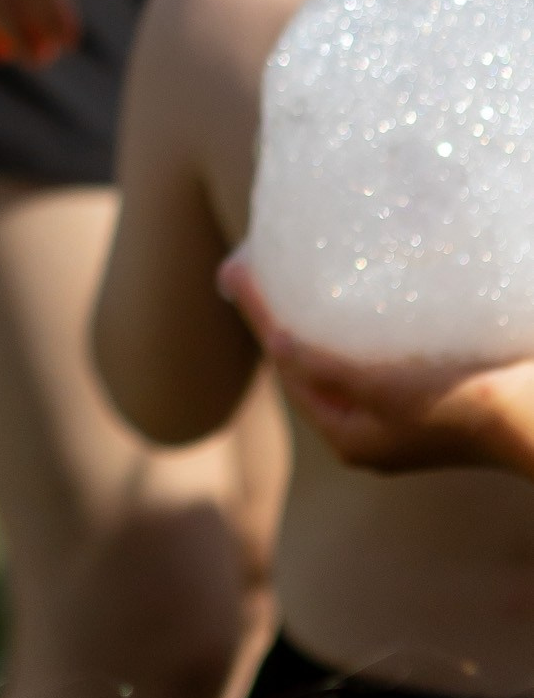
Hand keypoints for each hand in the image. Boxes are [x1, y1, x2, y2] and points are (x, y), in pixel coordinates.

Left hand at [219, 256, 533, 478]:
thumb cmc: (460, 407)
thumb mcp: (382, 391)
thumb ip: (326, 368)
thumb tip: (277, 340)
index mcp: (348, 438)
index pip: (287, 366)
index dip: (261, 316)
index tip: (237, 268)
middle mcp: (368, 430)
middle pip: (311, 360)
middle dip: (288, 313)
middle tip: (265, 258)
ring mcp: (398, 412)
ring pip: (343, 353)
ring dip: (323, 312)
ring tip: (303, 262)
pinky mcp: (428, 389)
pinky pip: (378, 350)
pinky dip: (361, 320)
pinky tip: (362, 285)